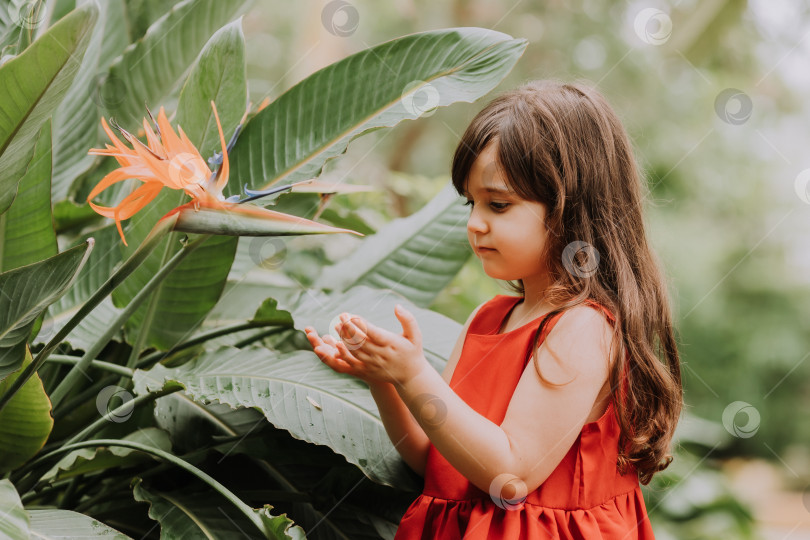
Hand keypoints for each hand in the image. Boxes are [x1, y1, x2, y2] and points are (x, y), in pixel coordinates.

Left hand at [304, 304, 427, 385]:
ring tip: (337, 326)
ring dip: (344, 338)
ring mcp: (374, 364)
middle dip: (348, 328)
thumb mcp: (415, 335)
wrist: (411, 376)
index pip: (373, 333)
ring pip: (355, 351)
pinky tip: (338, 344)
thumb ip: (408, 319)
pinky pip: (353, 362)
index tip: (350, 315)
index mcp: (392, 344)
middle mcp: (382, 355)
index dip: (360, 324)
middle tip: (341, 316)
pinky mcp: (369, 371)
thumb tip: (397, 306)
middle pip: (361, 341)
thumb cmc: (413, 351)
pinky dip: (344, 354)